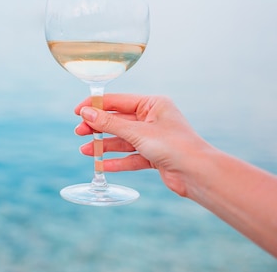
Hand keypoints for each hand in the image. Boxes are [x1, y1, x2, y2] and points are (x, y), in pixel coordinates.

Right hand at [74, 94, 214, 196]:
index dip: (96, 106)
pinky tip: (102, 165)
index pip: (117, 101)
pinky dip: (117, 161)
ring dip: (104, 145)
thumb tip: (86, 112)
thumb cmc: (174, 146)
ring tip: (85, 151)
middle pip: (118, 121)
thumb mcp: (137, 132)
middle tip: (79, 132)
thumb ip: (109, 123)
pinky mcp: (155, 156)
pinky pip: (131, 157)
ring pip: (122, 140)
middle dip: (98, 128)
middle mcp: (153, 118)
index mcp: (153, 104)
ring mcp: (154, 138)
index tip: (77, 111)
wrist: (198, 174)